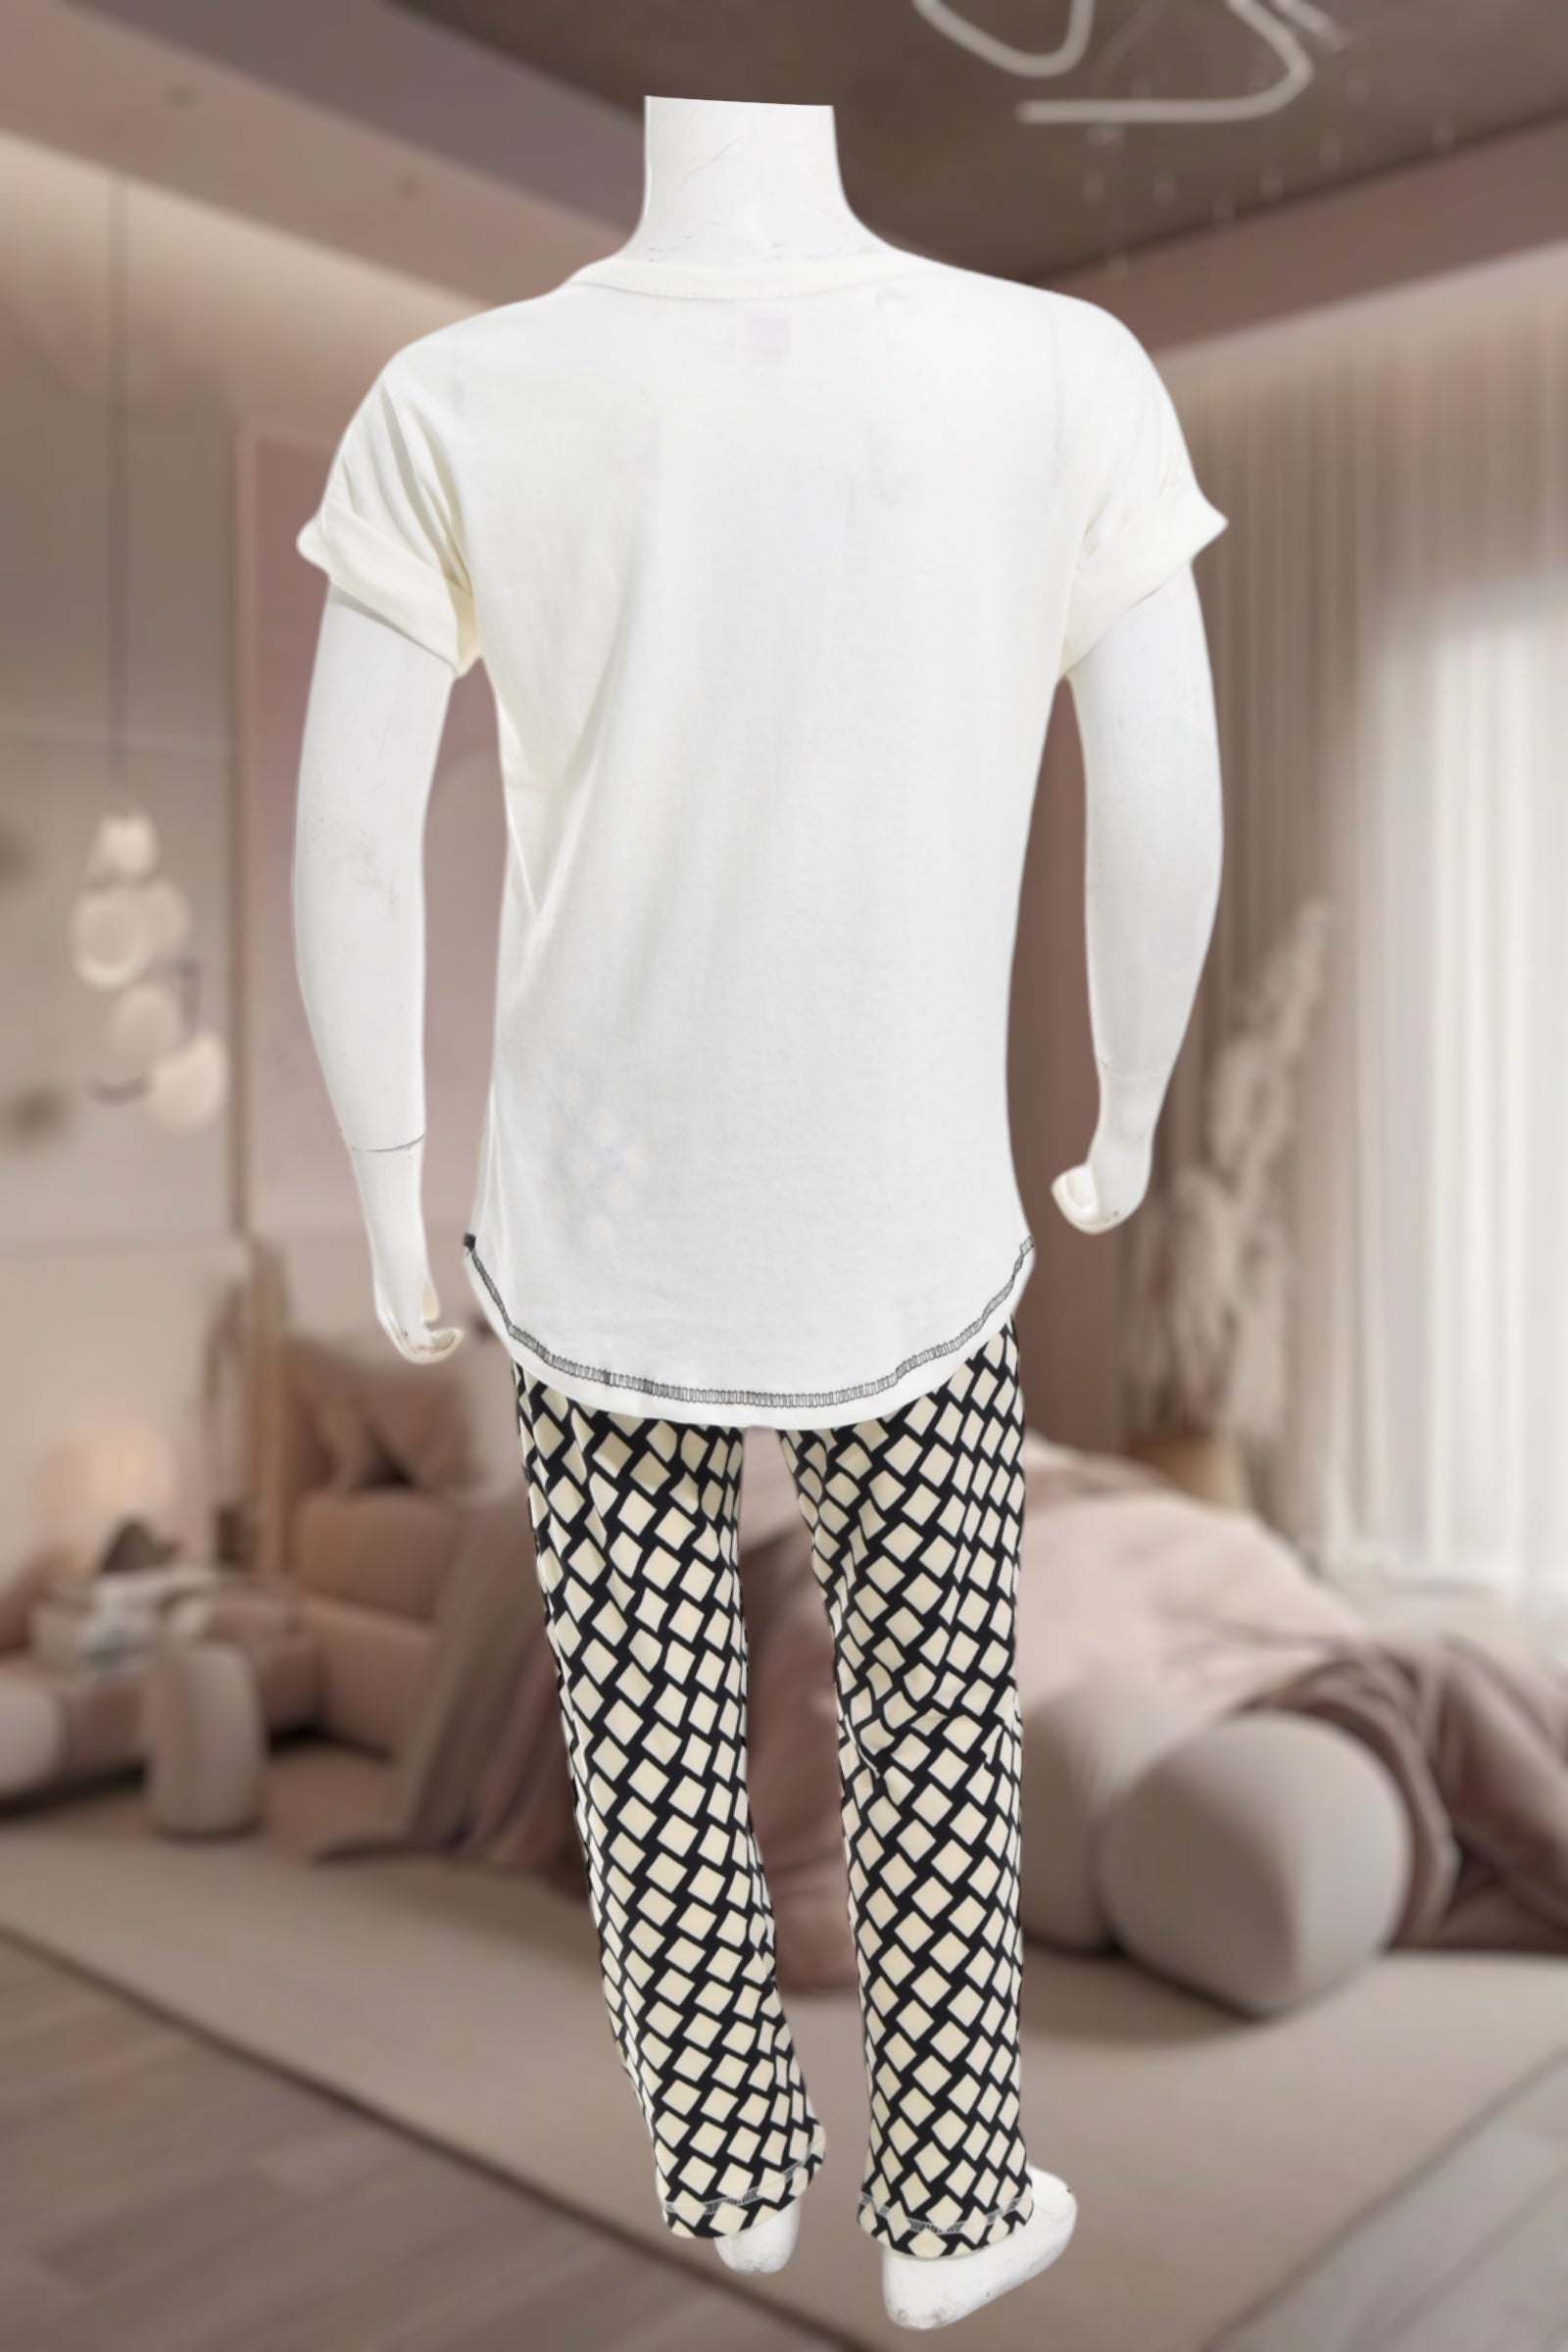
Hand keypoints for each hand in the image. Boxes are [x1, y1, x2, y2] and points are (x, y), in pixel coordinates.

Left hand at [348, 1138, 463, 1362]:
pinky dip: (442, 1347)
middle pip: (409, 1348)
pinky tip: (457, 1333)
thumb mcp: (417, 1272)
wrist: (392, 1228)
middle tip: (457, 1336)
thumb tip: (432, 1314)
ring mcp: (395, 1317)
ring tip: (457, 1335)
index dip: (430, 1338)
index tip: (453, 1330)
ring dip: (440, 1349)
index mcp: (389, 1303)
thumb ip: (423, 1292)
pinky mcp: (405, 1316)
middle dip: (436, 1348)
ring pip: (415, 1353)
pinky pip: (421, 1348)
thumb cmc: (403, 1236)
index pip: (406, 1333)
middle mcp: (388, 1313)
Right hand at [1051, 1067, 1159, 1233]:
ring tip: (1064, 1182)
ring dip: (1071, 1204)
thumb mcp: (1122, 1124)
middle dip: (1077, 1201)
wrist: (1128, 1123)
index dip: (1085, 1193)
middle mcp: (1130, 1201)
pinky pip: (1082, 1218)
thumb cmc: (1126, 1120)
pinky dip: (1068, 1204)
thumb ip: (1123, 1116)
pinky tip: (1062, 1183)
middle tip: (1067, 1178)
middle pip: (1096, 1215)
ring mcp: (1121, 1208)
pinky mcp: (1107, 1208)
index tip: (1076, 1174)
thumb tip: (1126, 1093)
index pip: (1105, 1204)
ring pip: (1087, 1220)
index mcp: (1133, 1188)